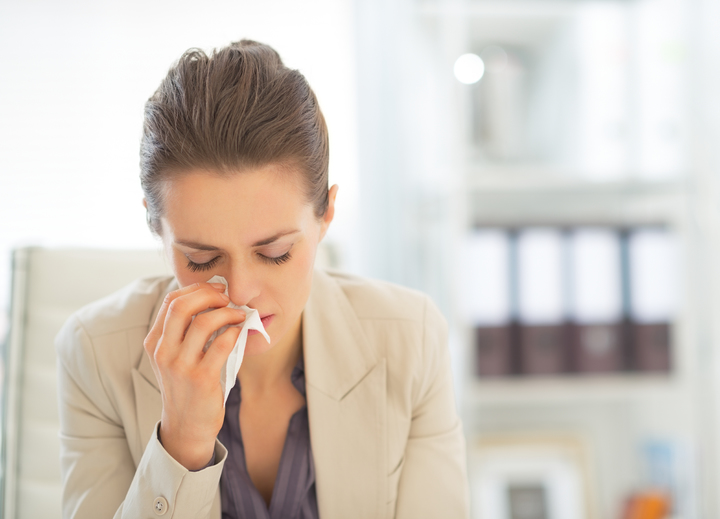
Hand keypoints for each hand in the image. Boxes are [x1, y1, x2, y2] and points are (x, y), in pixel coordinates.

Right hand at [143, 282, 245, 469]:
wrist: (186, 426)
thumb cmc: (186, 387)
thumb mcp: (174, 358)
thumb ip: (183, 332)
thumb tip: (212, 299)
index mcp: (155, 343)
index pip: (171, 301)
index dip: (197, 289)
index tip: (217, 289)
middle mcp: (163, 352)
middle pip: (182, 306)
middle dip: (209, 294)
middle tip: (228, 297)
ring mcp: (180, 365)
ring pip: (204, 322)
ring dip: (227, 313)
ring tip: (239, 315)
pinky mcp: (201, 378)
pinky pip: (222, 343)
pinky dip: (235, 332)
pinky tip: (240, 333)